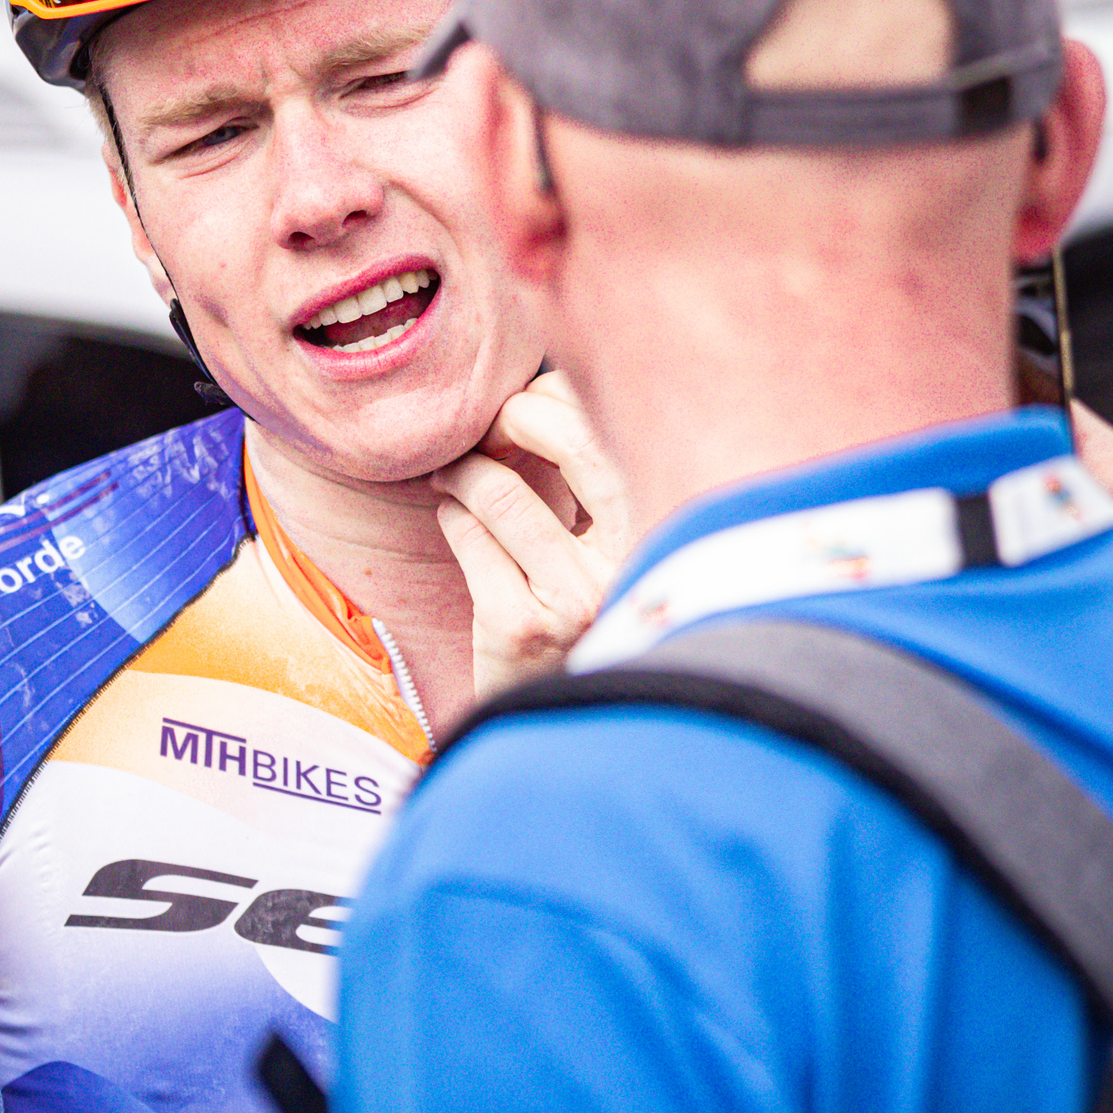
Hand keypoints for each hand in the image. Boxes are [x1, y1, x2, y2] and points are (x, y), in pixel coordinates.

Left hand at [431, 371, 636, 700]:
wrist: (559, 723)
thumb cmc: (576, 615)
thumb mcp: (603, 547)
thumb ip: (590, 482)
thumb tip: (544, 388)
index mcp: (663, 533)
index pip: (619, 430)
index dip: (560, 401)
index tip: (524, 406)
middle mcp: (632, 564)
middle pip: (574, 444)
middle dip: (515, 418)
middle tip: (484, 426)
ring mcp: (574, 599)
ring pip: (501, 491)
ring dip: (462, 471)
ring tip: (452, 475)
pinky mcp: (518, 626)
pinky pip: (467, 534)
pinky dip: (449, 512)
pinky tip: (452, 517)